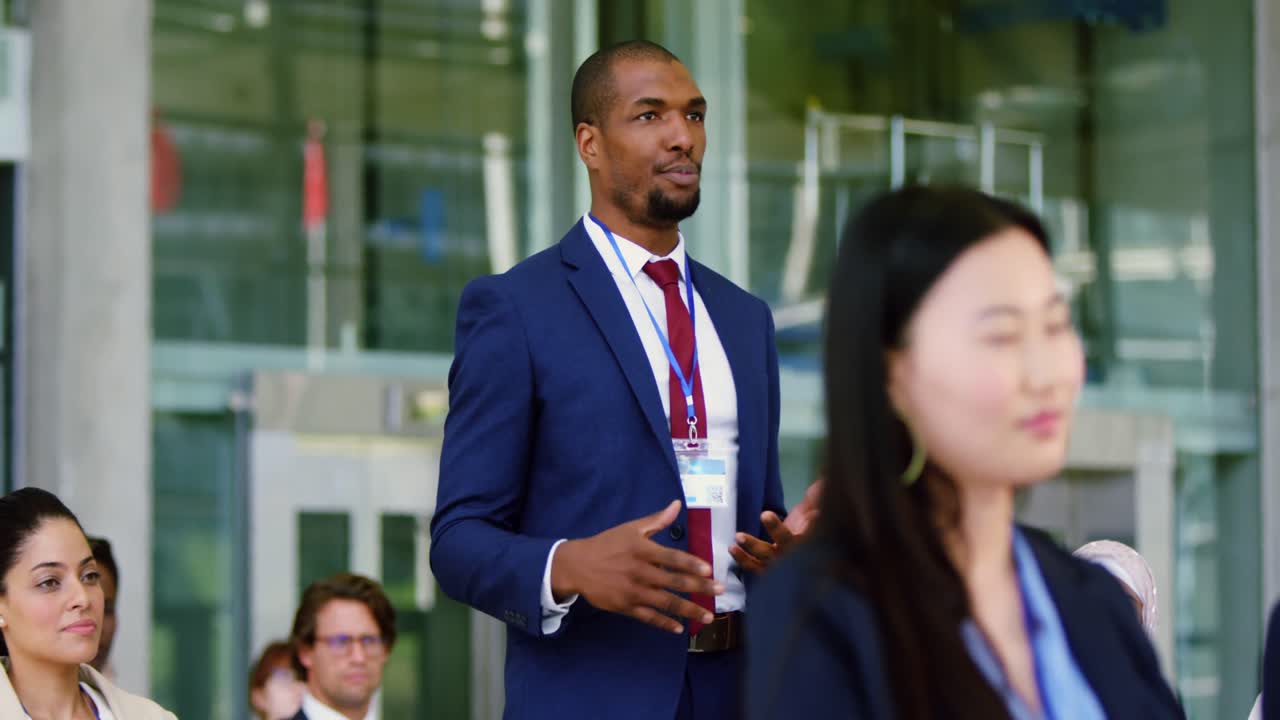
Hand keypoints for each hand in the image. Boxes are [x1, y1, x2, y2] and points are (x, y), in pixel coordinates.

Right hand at [551, 500, 723, 633]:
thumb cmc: (607, 544)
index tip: (709, 569)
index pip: (672, 558)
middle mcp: (640, 572)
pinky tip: (679, 628)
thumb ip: (656, 521)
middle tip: (720, 591)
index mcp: (642, 550)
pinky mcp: (625, 607)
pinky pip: (648, 617)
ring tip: (708, 616)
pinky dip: (664, 623)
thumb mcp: (630, 529)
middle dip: (699, 587)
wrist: (577, 565)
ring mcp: (633, 591)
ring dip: (689, 609)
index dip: (691, 564)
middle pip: (674, 581)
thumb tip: (677, 505)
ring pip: (665, 602)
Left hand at [730, 480, 821, 573]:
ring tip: (740, 535)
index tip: (806, 510)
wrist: (802, 546)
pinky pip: (755, 567)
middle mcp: (796, 555)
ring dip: (754, 546)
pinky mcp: (767, 568)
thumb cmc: (808, 523)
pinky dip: (743, 559)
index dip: (805, 523)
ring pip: (768, 558)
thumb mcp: (814, 509)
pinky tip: (732, 548)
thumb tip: (821, 485)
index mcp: (809, 541)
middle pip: (787, 546)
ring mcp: (780, 564)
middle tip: (765, 514)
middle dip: (777, 531)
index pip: (811, 532)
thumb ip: (816, 498)